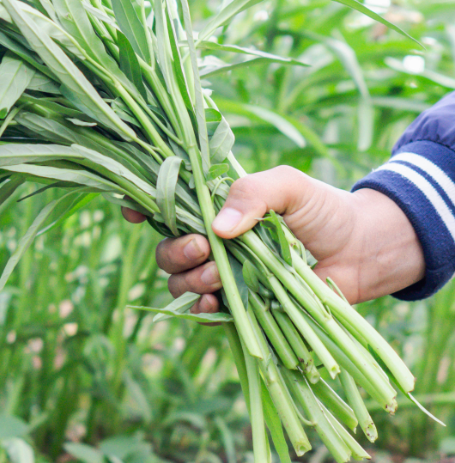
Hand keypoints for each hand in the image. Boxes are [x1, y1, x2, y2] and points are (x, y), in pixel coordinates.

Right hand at [124, 166, 425, 311]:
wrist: (365, 250)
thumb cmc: (325, 209)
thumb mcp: (288, 186)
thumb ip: (251, 193)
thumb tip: (218, 227)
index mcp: (215, 207)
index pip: (165, 204)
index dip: (141, 206)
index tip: (132, 211)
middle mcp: (212, 241)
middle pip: (165, 248)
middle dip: (174, 250)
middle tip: (204, 247)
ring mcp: (225, 274)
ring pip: (178, 280)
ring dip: (190, 279)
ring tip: (221, 273)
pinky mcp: (241, 305)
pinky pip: (205, 311)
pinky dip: (203, 307)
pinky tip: (215, 301)